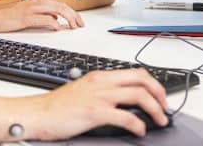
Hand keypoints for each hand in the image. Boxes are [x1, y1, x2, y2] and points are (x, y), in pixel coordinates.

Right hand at [0, 0, 83, 30]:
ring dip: (68, 19)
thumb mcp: (28, 14)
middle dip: (74, 16)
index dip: (72, 13)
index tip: (78, 20)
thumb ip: (42, 15)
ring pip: (57, 10)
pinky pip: (45, 19)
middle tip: (80, 25)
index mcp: (38, 1)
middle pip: (62, 6)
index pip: (60, 5)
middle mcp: (37, 2)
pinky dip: (54, 24)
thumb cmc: (8, 16)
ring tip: (74, 27)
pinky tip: (58, 29)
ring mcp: (32, 9)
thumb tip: (55, 20)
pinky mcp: (26, 17)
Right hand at [32, 69, 168, 139]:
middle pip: (142, 80)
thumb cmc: (56, 107)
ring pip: (139, 95)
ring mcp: (99, 96)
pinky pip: (126, 117)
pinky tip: (139, 131)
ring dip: (155, 109)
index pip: (135, 72)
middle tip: (164, 107)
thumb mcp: (83, 92)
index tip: (159, 96)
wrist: (37, 113)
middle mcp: (102, 82)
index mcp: (99, 76)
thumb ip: (102, 93)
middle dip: (160, 93)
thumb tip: (122, 102)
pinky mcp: (95, 111)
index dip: (153, 83)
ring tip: (159, 120)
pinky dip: (138, 124)